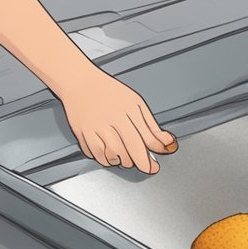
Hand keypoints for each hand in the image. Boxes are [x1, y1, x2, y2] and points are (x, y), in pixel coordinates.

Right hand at [53, 67, 176, 173]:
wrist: (80, 82)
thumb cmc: (109, 92)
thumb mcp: (136, 103)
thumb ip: (151, 126)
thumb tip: (167, 143)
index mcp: (128, 111)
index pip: (144, 141)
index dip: (150, 159)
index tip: (154, 167)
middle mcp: (112, 120)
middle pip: (129, 151)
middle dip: (138, 162)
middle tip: (141, 162)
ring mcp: (96, 127)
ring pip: (113, 156)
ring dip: (121, 161)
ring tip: (124, 156)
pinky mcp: (83, 133)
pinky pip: (96, 155)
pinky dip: (104, 159)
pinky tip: (109, 153)